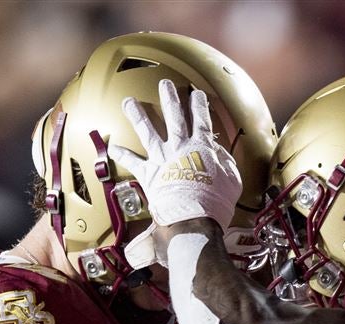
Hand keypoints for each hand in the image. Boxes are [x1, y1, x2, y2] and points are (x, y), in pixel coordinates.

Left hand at [109, 79, 242, 229]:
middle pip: (173, 116)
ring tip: (128, 102)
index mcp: (202, 147)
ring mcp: (162, 159)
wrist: (194, 218)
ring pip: (147, 131)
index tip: (196, 93)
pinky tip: (112, 147)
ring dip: (137, 114)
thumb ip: (224, 161)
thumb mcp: (232, 179)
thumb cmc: (216, 202)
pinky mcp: (149, 175)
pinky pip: (133, 162)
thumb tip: (217, 151)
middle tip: (164, 84)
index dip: (199, 104)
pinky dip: (122, 155)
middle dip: (169, 97)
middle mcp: (179, 147)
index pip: (201, 119)